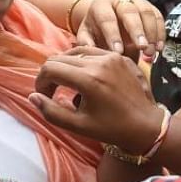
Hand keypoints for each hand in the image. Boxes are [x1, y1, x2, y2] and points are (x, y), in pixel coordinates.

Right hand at [31, 46, 163, 152]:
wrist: (148, 126)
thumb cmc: (112, 130)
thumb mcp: (79, 126)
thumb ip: (51, 111)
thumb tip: (33, 97)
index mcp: (88, 79)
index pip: (50, 68)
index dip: (41, 82)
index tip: (44, 96)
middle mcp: (99, 62)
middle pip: (60, 58)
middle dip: (50, 74)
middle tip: (52, 92)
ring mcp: (112, 57)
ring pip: (75, 51)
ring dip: (65, 66)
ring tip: (66, 83)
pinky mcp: (120, 57)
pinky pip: (93, 52)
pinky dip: (82, 62)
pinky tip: (85, 78)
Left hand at [72, 0, 164, 58]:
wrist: (105, 15)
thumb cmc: (95, 28)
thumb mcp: (86, 34)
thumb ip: (86, 43)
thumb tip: (90, 52)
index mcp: (101, 4)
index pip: (107, 19)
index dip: (113, 35)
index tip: (118, 52)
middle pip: (130, 12)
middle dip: (137, 31)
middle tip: (142, 48)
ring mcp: (136, 1)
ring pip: (147, 13)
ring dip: (151, 33)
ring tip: (151, 51)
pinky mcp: (149, 6)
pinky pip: (158, 16)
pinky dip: (160, 32)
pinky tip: (159, 47)